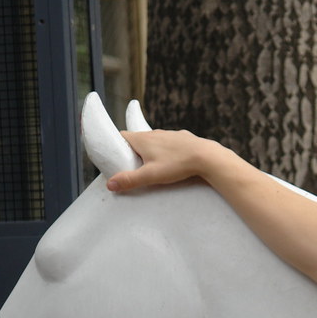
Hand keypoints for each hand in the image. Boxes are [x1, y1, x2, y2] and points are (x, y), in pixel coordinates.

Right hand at [107, 129, 224, 191]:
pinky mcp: (183, 138)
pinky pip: (170, 143)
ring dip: (151, 150)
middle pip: (137, 139)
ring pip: (155, 140)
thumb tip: (110, 184)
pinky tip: (173, 161)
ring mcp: (170, 134)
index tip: (115, 156)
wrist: (206, 156)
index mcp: (143, 139)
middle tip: (133, 165)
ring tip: (154, 165)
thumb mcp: (151, 175)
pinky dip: (167, 150)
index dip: (116, 145)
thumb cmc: (177, 165)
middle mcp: (155, 133)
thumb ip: (130, 179)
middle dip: (133, 150)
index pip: (121, 136)